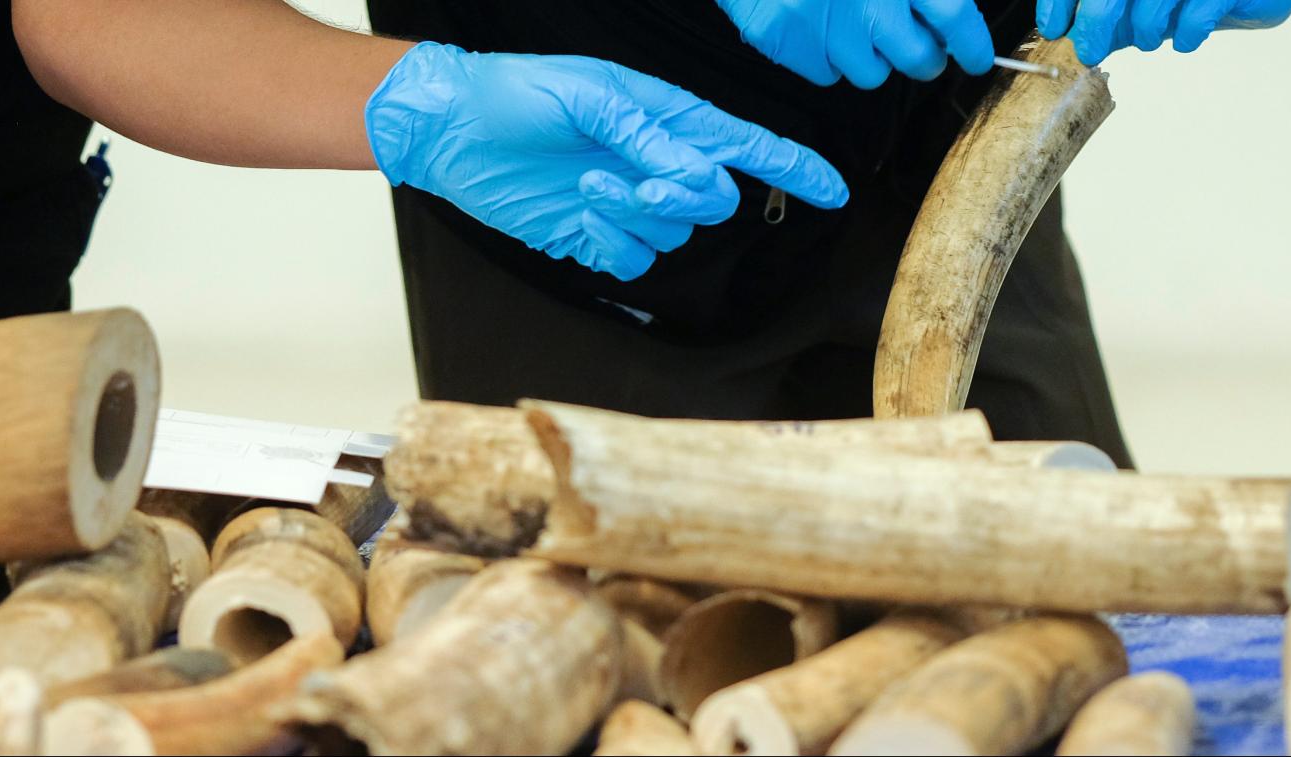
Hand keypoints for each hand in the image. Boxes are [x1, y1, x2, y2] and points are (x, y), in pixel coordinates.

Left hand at [365, 43, 847, 280]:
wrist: (456, 131)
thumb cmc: (518, 94)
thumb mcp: (587, 96)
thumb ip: (646, 134)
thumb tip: (694, 171)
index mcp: (667, 118)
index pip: (747, 145)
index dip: (793, 168)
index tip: (834, 191)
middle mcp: (656, 162)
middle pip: (714, 199)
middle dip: (683, 197)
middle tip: (631, 180)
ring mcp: (628, 203)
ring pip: (675, 233)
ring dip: (635, 217)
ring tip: (587, 186)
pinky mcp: (596, 237)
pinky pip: (635, 261)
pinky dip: (615, 247)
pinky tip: (581, 219)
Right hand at [716, 0, 994, 88]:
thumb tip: (952, 13)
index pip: (955, 17)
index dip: (971, 45)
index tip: (976, 59)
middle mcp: (870, 1)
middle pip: (920, 59)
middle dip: (925, 60)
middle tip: (916, 47)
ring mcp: (829, 28)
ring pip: (872, 74)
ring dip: (869, 57)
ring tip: (851, 23)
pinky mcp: (792, 44)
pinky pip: (826, 74)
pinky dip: (826, 57)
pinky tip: (817, 24)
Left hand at [1038, 0, 1290, 65]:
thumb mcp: (1145, 0)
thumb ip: (1111, 14)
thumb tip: (1074, 35)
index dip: (1060, 2)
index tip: (1054, 27)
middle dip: (1093, 25)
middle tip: (1089, 50)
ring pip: (1151, 5)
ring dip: (1146, 32)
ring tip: (1151, 37)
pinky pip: (1195, 17)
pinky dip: (1186, 35)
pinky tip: (1187, 35)